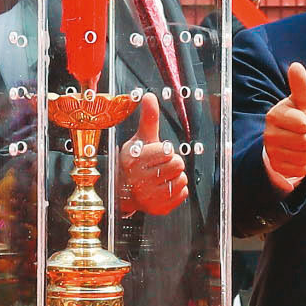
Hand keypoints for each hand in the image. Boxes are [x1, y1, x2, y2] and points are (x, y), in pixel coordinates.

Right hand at [118, 95, 187, 215]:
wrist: (123, 191)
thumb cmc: (134, 161)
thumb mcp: (140, 140)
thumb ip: (148, 119)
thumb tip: (150, 96)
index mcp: (133, 159)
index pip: (168, 151)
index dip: (166, 150)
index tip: (158, 153)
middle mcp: (138, 179)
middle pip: (178, 165)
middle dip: (173, 163)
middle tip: (161, 166)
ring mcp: (147, 197)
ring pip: (182, 180)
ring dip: (175, 177)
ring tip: (161, 177)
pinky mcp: (157, 209)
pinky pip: (182, 195)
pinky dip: (177, 190)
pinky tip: (163, 188)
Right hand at [261, 60, 305, 192]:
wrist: (284, 140)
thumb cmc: (296, 118)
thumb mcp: (300, 102)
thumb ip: (300, 85)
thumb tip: (296, 66)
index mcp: (274, 115)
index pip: (304, 124)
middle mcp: (269, 134)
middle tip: (305, 134)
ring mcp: (271, 152)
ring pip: (305, 157)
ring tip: (301, 144)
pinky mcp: (276, 167)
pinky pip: (302, 169)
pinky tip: (299, 155)